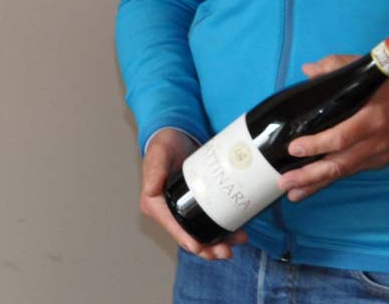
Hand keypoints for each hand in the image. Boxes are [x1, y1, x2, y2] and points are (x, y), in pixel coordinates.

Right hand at [139, 128, 244, 259]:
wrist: (178, 137)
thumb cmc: (165, 144)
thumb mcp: (159, 153)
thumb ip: (155, 168)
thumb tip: (150, 190)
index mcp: (155, 204)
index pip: (171, 226)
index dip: (185, 239)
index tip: (199, 248)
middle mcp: (168, 211)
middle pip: (188, 236)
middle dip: (207, 249)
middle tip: (225, 251)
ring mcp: (184, 211)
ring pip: (201, 234)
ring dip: (218, 243)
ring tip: (238, 241)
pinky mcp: (196, 206)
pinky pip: (208, 224)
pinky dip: (223, 231)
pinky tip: (237, 232)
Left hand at [278, 54, 388, 202]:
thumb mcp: (364, 68)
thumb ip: (333, 67)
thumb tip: (307, 70)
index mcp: (371, 118)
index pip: (340, 137)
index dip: (316, 145)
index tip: (294, 149)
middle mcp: (376, 142)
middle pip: (339, 165)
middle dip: (310, 176)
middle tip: (284, 182)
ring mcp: (380, 155)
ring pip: (345, 173)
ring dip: (318, 184)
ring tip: (293, 193)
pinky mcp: (381, 161)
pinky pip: (353, 170)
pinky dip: (333, 178)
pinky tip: (315, 184)